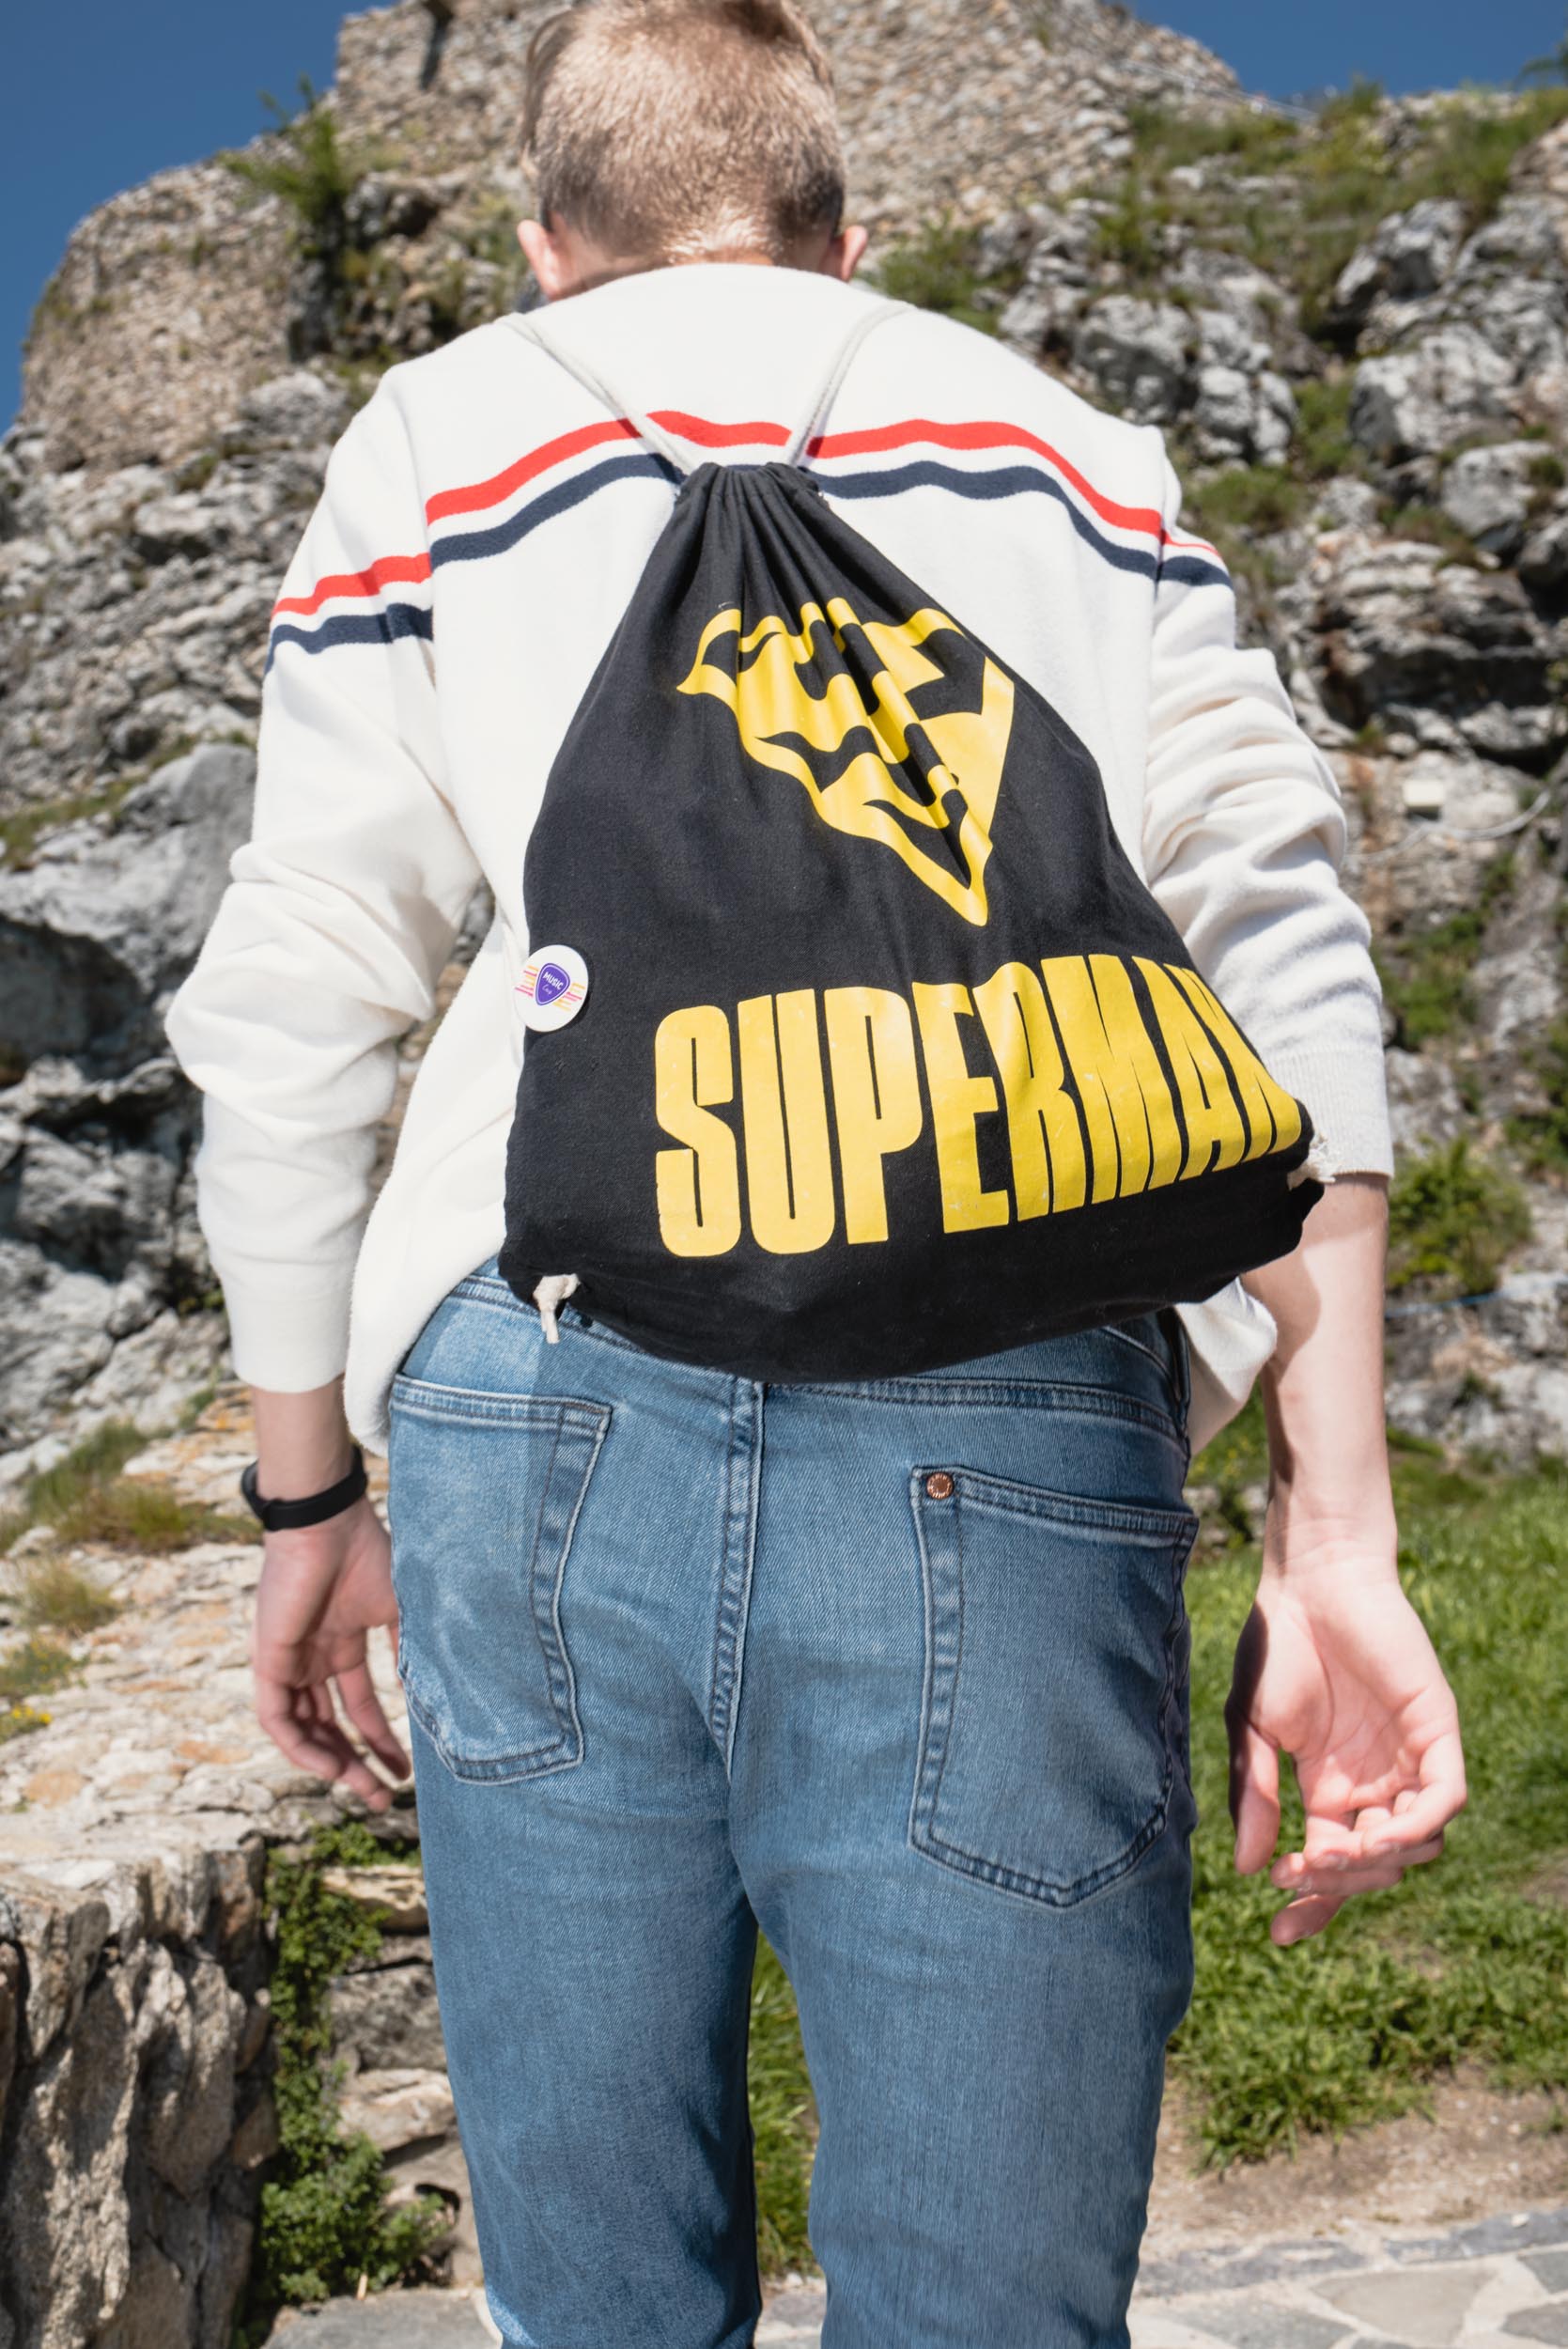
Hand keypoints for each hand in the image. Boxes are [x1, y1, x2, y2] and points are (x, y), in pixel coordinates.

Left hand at [251, 1496, 411, 1810]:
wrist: (328, 1524)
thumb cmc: (367, 1554)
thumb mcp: (399, 1610)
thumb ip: (407, 1652)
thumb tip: (425, 1698)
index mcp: (342, 1645)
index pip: (358, 1707)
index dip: (381, 1741)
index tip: (406, 1770)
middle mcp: (313, 1658)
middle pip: (330, 1727)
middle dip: (358, 1763)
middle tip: (385, 1796)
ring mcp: (289, 1661)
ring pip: (304, 1730)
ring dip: (334, 1764)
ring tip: (366, 1789)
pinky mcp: (268, 1661)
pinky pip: (278, 1718)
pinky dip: (301, 1747)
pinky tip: (332, 1767)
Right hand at [1226, 1540, 1466, 1944]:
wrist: (1309, 1582)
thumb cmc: (1277, 1647)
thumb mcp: (1250, 1733)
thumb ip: (1255, 1799)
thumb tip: (1251, 1872)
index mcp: (1327, 1788)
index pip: (1331, 1867)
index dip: (1312, 1904)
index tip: (1278, 1934)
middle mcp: (1373, 1784)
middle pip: (1373, 1867)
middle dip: (1338, 1884)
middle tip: (1301, 1871)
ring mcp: (1408, 1760)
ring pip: (1416, 1845)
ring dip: (1378, 1865)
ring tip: (1333, 1852)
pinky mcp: (1436, 1733)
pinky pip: (1445, 1799)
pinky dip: (1418, 1827)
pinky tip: (1378, 1834)